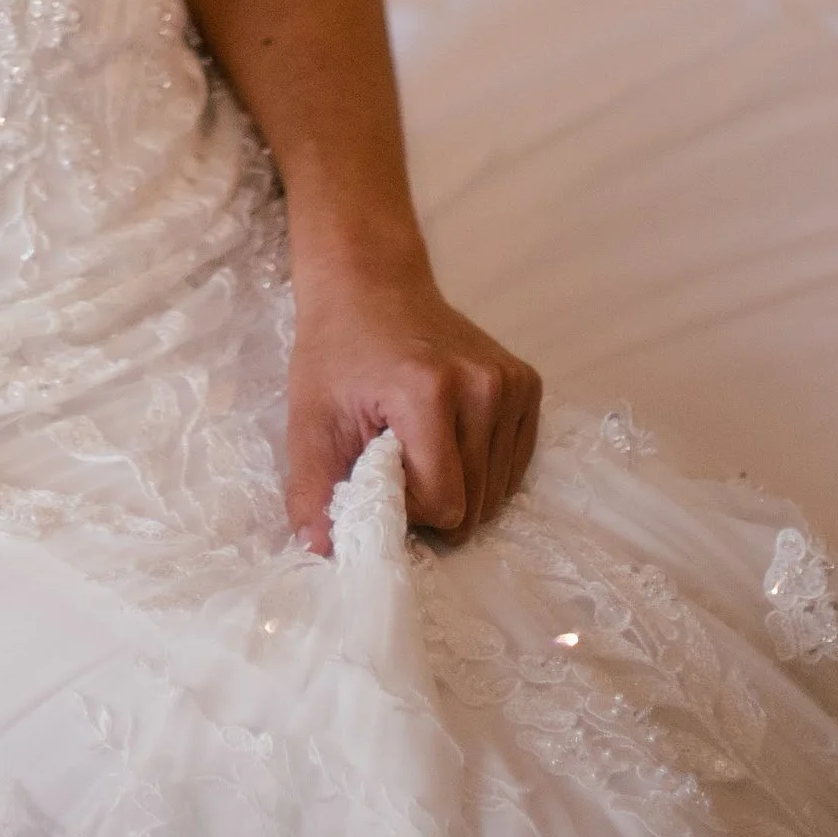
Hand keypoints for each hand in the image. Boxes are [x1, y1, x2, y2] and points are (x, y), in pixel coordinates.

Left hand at [285, 254, 540, 552]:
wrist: (370, 284)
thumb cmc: (336, 352)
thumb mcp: (310, 419)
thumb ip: (312, 490)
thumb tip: (320, 552)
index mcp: (428, 391)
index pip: (444, 504)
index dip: (408, 506)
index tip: (379, 471)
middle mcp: (483, 385)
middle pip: (475, 504)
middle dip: (433, 501)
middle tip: (397, 457)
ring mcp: (512, 382)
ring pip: (498, 492)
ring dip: (459, 486)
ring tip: (421, 441)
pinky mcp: (527, 384)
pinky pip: (514, 465)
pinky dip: (482, 467)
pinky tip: (449, 434)